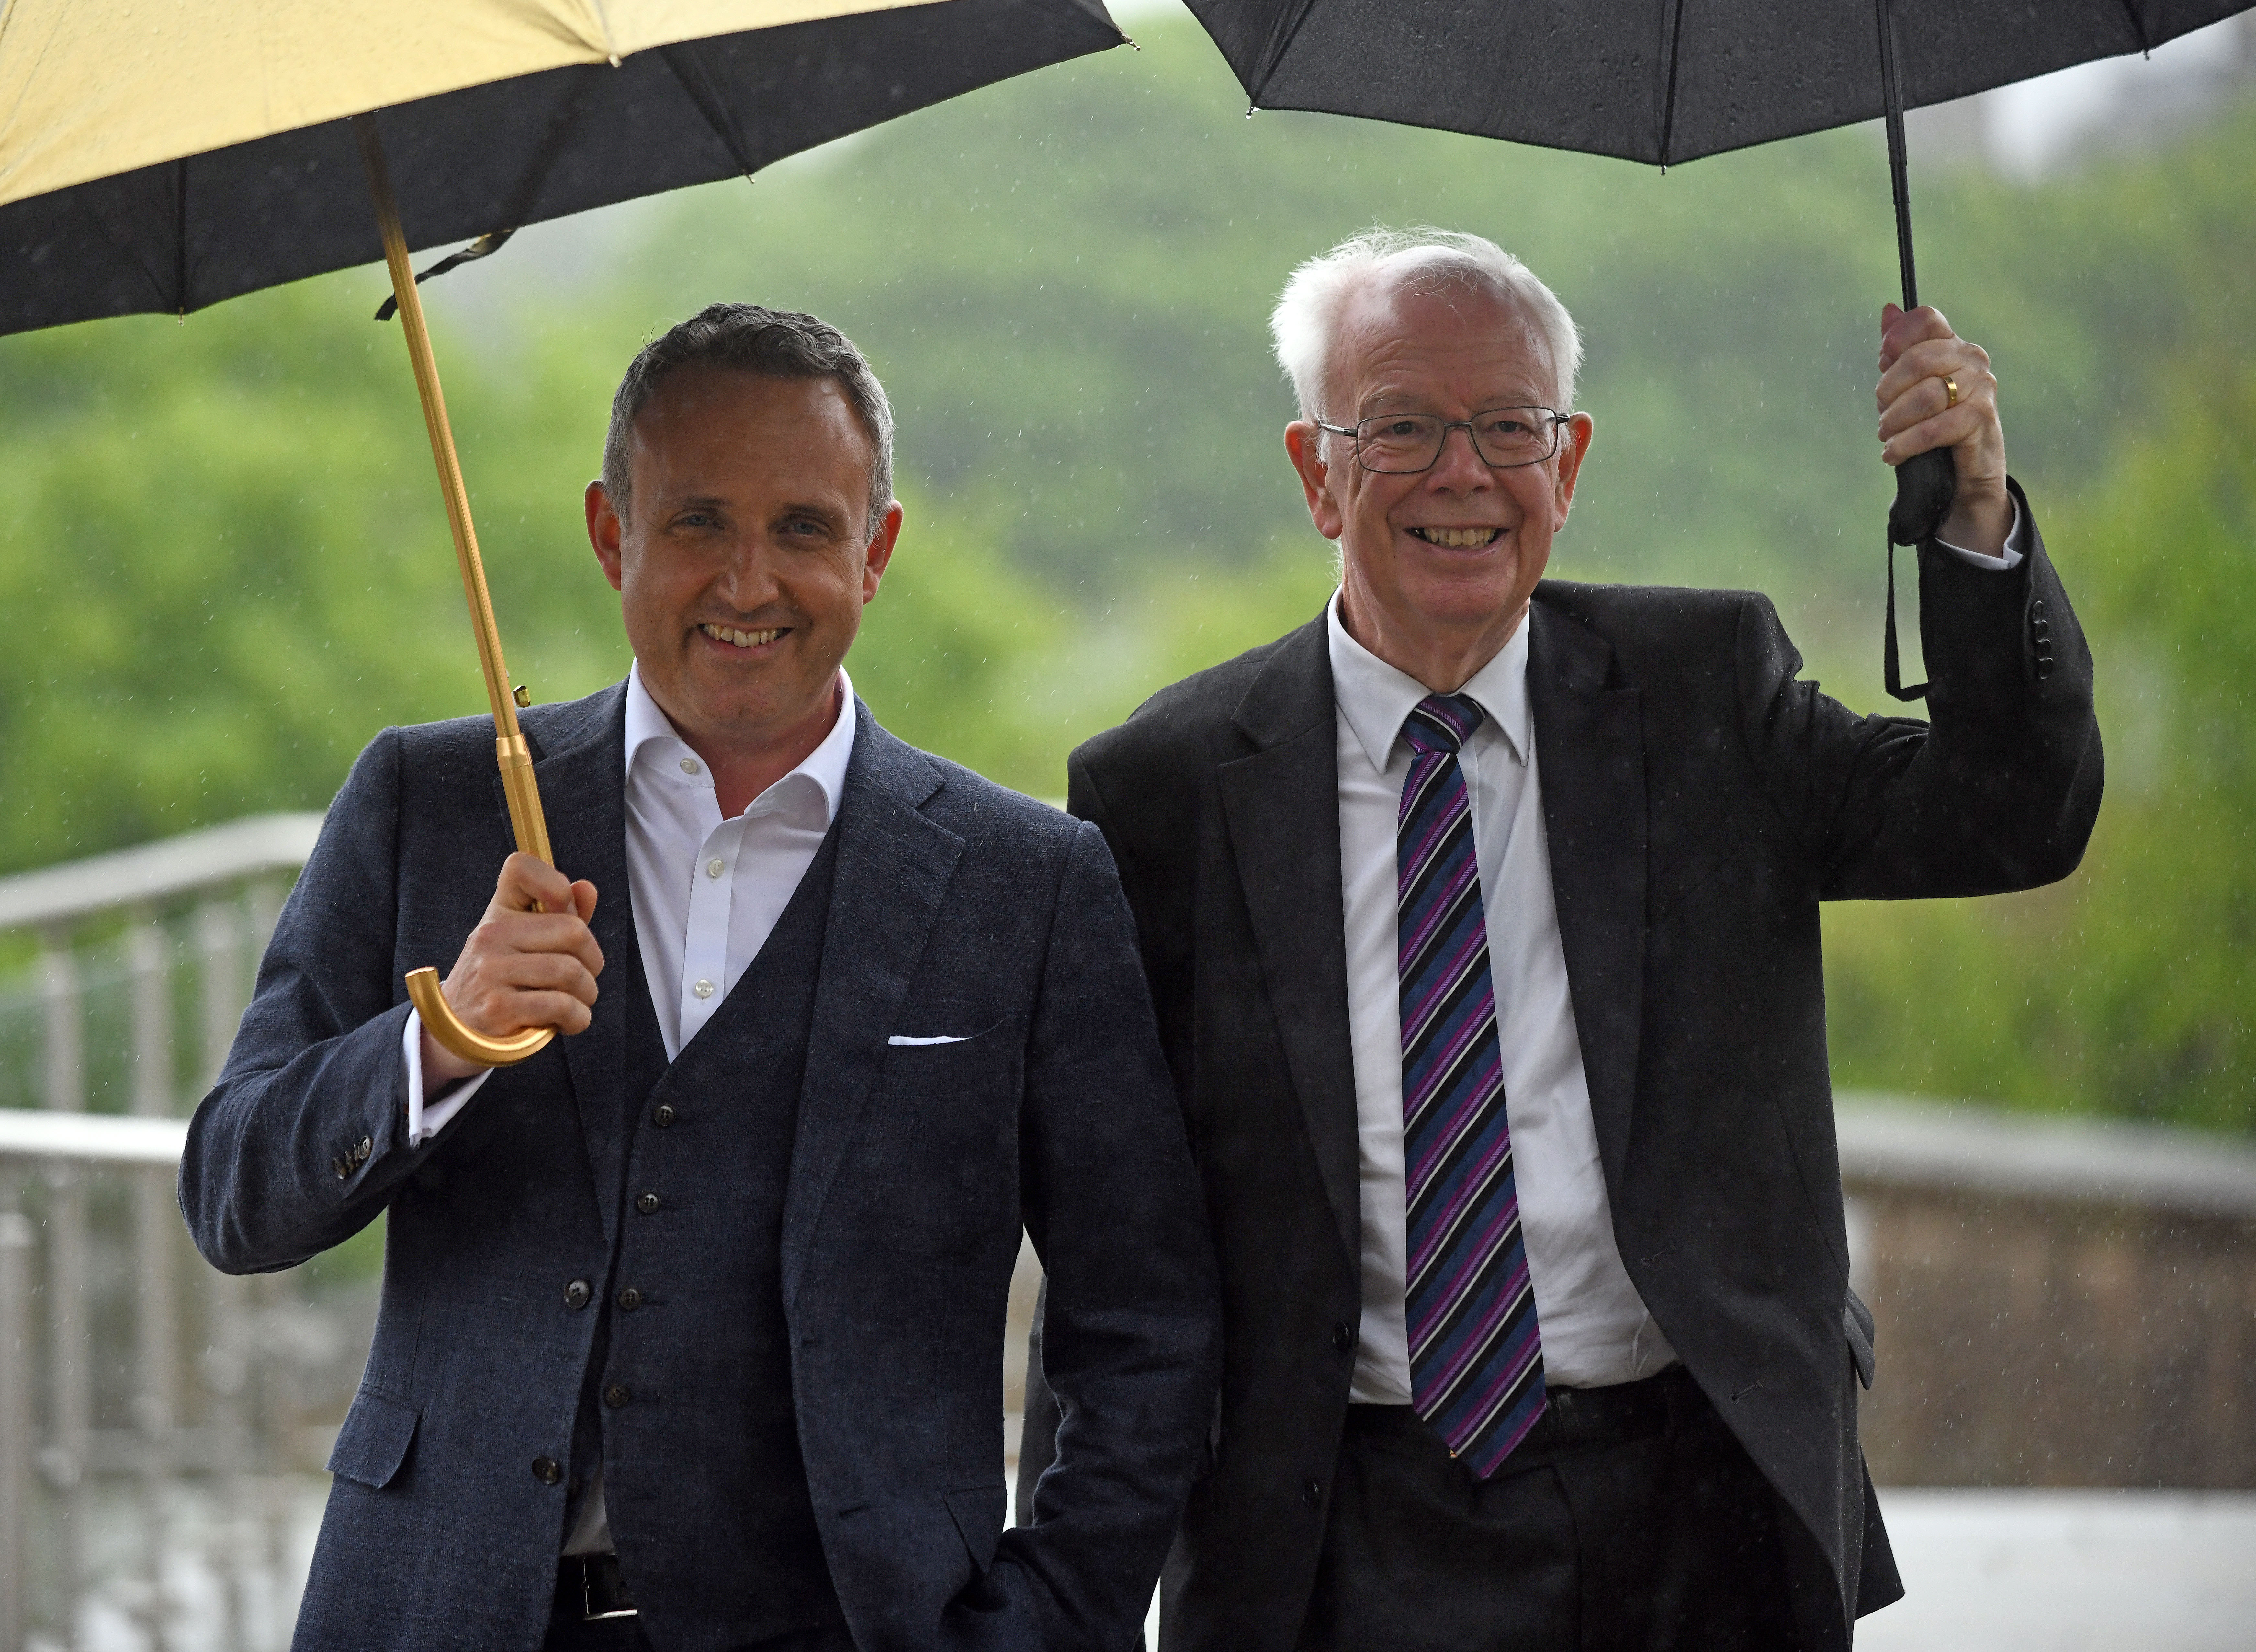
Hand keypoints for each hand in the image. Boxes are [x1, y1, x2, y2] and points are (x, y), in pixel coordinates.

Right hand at [421, 854, 601, 1083]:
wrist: (457, 1032)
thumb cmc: (502, 982)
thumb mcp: (524, 944)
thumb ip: (561, 916)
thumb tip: (586, 889)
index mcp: (499, 912)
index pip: (521, 868)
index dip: (555, 883)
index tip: (563, 911)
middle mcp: (491, 935)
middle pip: (574, 931)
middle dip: (593, 961)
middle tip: (584, 978)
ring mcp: (491, 971)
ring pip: (571, 971)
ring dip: (587, 993)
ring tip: (578, 1002)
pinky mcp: (498, 1008)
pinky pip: (562, 1006)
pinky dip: (578, 1018)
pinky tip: (569, 1022)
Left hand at [1876, 304, 2010, 553]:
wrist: (1966, 471)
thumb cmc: (1934, 424)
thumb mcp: (1911, 387)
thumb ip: (1899, 352)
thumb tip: (1889, 311)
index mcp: (1953, 345)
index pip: (1926, 320)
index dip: (1898, 336)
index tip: (1883, 358)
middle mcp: (1972, 359)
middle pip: (1917, 359)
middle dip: (1888, 391)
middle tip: (1883, 416)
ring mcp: (1981, 387)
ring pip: (1924, 395)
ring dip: (1894, 422)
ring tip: (1887, 437)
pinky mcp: (1981, 418)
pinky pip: (1933, 428)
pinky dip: (1905, 444)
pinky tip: (1894, 454)